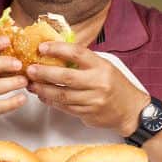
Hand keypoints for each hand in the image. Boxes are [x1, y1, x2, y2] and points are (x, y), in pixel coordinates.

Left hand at [25, 42, 150, 136]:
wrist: (131, 110)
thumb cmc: (115, 85)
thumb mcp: (105, 66)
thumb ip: (84, 61)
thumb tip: (56, 51)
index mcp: (101, 66)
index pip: (77, 53)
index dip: (58, 49)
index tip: (42, 47)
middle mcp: (98, 82)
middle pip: (66, 77)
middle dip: (44, 73)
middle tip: (30, 70)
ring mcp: (93, 100)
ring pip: (63, 95)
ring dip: (44, 90)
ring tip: (32, 85)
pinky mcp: (89, 114)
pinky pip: (66, 107)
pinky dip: (52, 102)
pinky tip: (43, 96)